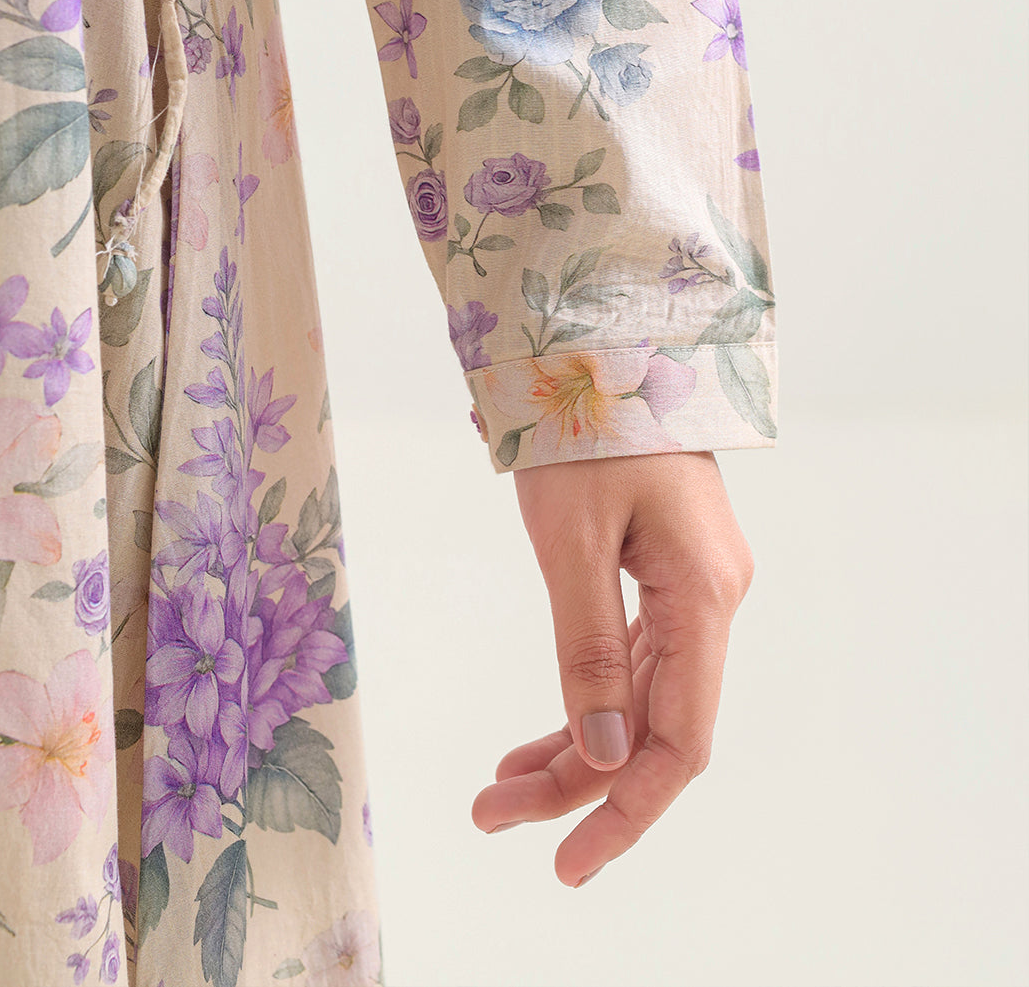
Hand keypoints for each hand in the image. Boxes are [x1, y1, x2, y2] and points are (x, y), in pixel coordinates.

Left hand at [470, 450, 754, 887]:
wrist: (604, 339)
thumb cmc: (588, 422)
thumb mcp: (571, 538)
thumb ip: (586, 647)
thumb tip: (597, 752)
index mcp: (703, 594)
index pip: (680, 740)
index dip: (627, 810)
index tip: (567, 860)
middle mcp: (709, 599)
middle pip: (652, 725)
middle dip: (576, 783)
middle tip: (492, 815)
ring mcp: (689, 586)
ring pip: (637, 697)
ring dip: (573, 746)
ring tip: (499, 788)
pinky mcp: (662, 570)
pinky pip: (627, 658)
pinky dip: (581, 698)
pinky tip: (540, 737)